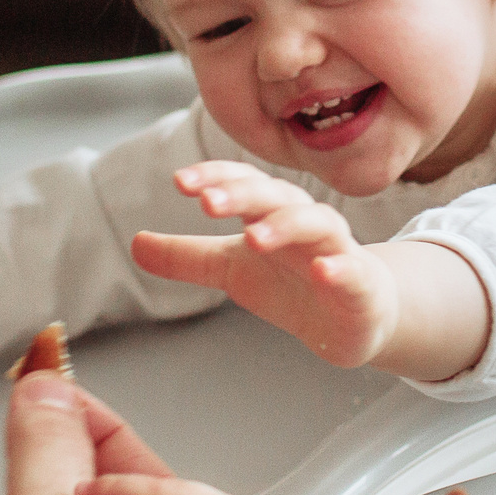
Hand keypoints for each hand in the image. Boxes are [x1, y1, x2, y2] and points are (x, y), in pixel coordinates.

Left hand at [131, 162, 398, 368]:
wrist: (355, 317)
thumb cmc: (295, 281)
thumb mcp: (232, 270)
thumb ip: (187, 258)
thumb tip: (135, 243)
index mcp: (272, 214)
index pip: (244, 182)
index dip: (217, 177)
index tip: (181, 183)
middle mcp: (306, 223)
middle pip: (278, 195)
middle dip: (244, 195)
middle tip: (208, 203)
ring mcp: (337, 251)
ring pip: (318, 224)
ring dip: (286, 225)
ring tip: (255, 237)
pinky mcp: (360, 286)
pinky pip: (353, 271)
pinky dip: (339, 268)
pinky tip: (323, 271)